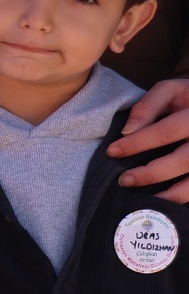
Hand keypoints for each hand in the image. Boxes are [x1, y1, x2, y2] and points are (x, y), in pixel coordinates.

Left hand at [110, 77, 188, 200]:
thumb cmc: (187, 99)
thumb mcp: (171, 90)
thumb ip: (149, 105)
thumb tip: (128, 131)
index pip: (166, 131)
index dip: (137, 143)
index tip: (112, 151)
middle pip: (182, 161)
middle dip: (150, 173)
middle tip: (123, 180)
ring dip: (168, 195)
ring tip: (142, 200)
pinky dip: (179, 198)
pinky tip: (160, 204)